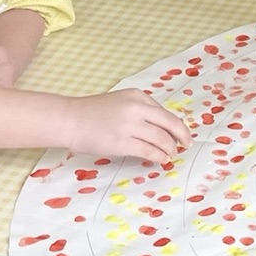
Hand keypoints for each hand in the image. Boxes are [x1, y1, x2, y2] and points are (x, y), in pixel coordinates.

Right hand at [61, 90, 190, 163]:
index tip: (181, 134)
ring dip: (170, 148)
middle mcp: (137, 108)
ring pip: (161, 138)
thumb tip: (159, 128)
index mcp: (137, 96)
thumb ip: (139, 110)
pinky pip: (148, 150)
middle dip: (181, 135)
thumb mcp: (119, 102)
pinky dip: (159, 156)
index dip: (176, 125)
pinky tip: (162, 159)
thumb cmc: (91, 112)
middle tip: (187, 144)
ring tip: (172, 154)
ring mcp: (130, 125)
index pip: (164, 112)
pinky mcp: (122, 142)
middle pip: (169, 123)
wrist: (68, 119)